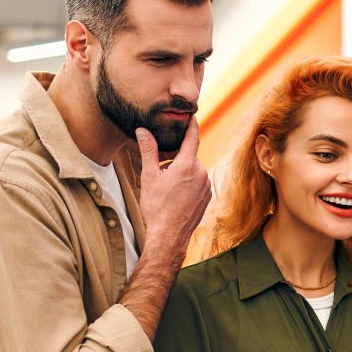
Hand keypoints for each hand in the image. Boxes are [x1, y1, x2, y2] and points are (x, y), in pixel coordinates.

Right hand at [136, 119, 211, 257]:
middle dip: (175, 159)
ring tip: (166, 188)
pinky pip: (198, 182)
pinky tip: (176, 196)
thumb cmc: (157, 206)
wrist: (169, 235)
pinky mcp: (208, 197)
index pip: (192, 138)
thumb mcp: (149, 176)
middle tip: (160, 170)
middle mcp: (201, 173)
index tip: (192, 116)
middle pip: (188, 157)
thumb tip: (143, 130)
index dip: (191, 125)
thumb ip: (149, 151)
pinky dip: (188, 183)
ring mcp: (206, 186)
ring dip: (181, 172)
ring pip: (193, 170)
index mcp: (188, 165)